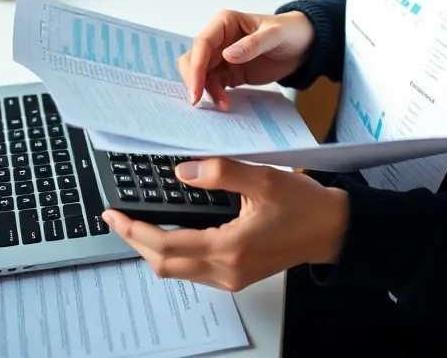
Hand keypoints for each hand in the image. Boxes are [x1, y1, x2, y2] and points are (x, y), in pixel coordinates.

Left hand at [102, 158, 348, 290]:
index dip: (136, 231)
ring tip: (134, 223)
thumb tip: (183, 170)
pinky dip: (171, 253)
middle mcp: (227, 270)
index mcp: (231, 247)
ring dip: (151, 248)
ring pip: (176, 271)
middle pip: (165, 265)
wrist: (331, 230)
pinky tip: (167, 233)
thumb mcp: (264, 178)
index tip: (115, 215)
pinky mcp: (236, 274)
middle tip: (114, 218)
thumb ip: (221, 172)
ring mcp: (231, 277)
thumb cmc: (303, 204)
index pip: (168, 245)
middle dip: (135, 241)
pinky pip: (192, 270)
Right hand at [177, 9, 314, 108]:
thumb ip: (253, 44)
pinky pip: (214, 85)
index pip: (202, 43)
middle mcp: (219, 39)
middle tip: (198, 101)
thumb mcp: (275, 35)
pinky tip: (226, 104)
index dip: (196, 66)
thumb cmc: (290, 31)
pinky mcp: (229, 72)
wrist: (304, 45)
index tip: (196, 89)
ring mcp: (222, 56)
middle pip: (194, 59)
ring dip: (206, 90)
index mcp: (224, 22)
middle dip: (194, 80)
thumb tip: (227, 55)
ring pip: (201, 74)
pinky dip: (215, 95)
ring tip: (223, 104)